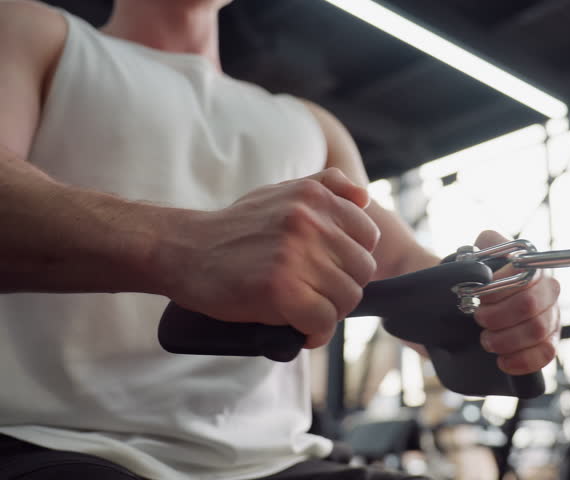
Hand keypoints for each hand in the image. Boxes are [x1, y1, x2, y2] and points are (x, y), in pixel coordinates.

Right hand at [165, 168, 379, 348]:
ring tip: (302, 310)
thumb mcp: (281, 192)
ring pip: (347, 297)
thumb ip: (325, 187)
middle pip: (363, 270)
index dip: (351, 260)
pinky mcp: (281, 289)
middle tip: (314, 295)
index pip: (369, 237)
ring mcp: (296, 254)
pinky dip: (314, 332)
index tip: (327, 270)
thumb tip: (365, 197)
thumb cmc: (236, 228)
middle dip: (342, 288)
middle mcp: (309, 220)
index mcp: (314, 196)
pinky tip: (297, 328)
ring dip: (328, 312)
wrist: (183, 249)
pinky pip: (324, 321)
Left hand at [473, 231, 560, 374]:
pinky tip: (503, 361)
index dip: (496, 289)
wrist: (475, 303)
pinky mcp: (550, 339)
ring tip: (486, 340)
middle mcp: (546, 287)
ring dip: (505, 339)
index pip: (523, 275)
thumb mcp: (473, 259)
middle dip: (497, 316)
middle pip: (529, 305)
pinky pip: (546, 352)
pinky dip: (522, 360)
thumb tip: (480, 260)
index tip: (477, 297)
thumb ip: (480, 252)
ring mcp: (551, 314)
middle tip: (479, 319)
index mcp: (530, 264)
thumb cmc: (476, 281)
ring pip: (537, 330)